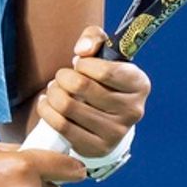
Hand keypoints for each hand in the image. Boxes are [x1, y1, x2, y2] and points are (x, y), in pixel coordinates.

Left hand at [37, 25, 149, 157]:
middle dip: (63, 77)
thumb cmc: (102, 79)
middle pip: (82, 86)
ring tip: (54, 89)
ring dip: (53, 93)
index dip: (84, 64)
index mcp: (139, 84)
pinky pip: (62, 126)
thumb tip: (82, 50)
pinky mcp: (97, 148)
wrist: (104, 118)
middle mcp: (133, 110)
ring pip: (68, 106)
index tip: (78, 63)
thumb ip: (94, 38)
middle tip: (61, 77)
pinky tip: (47, 103)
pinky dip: (47, 111)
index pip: (106, 70)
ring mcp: (116, 132)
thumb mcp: (104, 53)